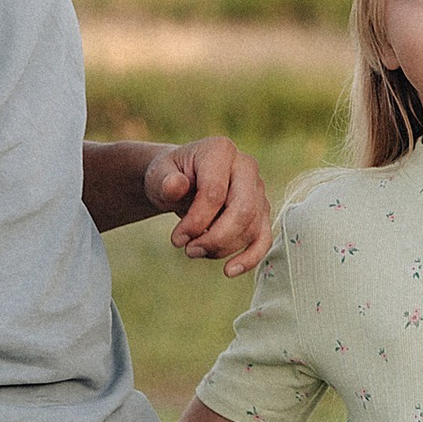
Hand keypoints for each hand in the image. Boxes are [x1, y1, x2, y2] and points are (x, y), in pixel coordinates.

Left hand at [147, 137, 271, 278]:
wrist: (181, 181)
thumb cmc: (169, 177)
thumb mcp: (158, 176)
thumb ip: (164, 181)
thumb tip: (176, 186)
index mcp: (220, 150)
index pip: (215, 193)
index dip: (196, 221)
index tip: (176, 239)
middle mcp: (246, 167)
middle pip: (242, 211)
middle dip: (215, 238)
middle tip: (189, 251)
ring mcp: (258, 190)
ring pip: (251, 228)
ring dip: (222, 248)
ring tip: (195, 252)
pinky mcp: (262, 212)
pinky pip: (264, 238)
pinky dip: (250, 258)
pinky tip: (230, 271)